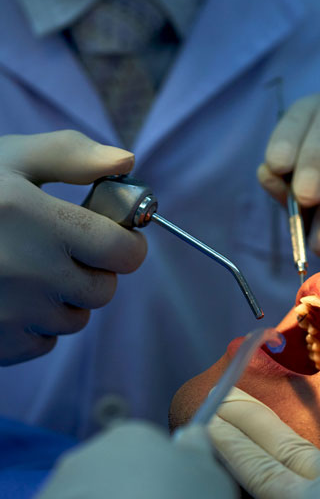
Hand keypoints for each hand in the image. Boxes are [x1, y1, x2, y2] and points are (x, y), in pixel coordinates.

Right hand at [0, 130, 147, 364]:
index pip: (123, 252)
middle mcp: (28, 272)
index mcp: (35, 218)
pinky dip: (32, 324)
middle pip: (102, 290)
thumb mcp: (6, 160)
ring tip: (21, 270)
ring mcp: (10, 314)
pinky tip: (3, 297)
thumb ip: (70, 155)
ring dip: (61, 299)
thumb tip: (128, 160)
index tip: (113, 235)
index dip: (125, 243)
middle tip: (58, 249)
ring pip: (74, 318)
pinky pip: (43, 343)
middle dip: (91, 271)